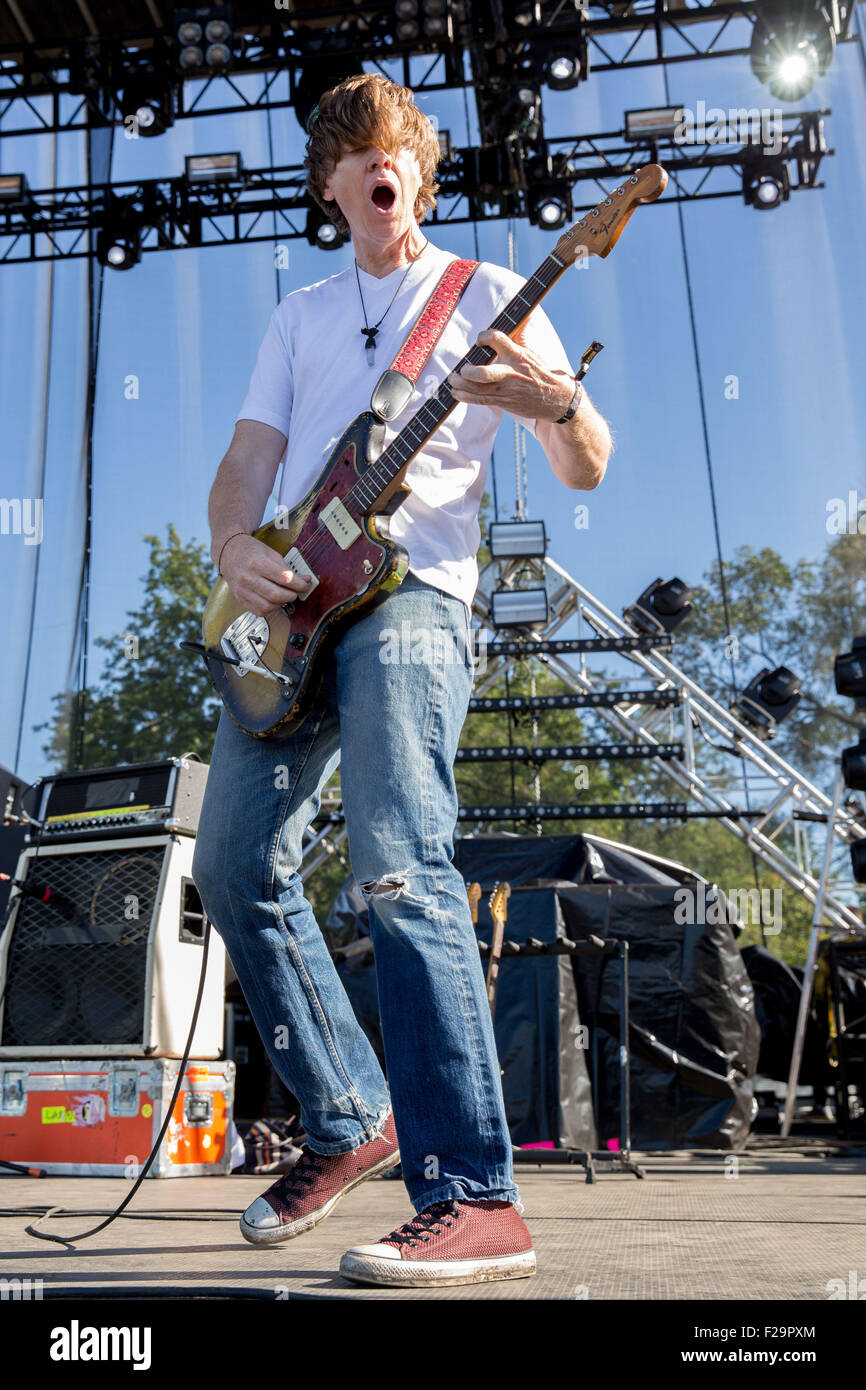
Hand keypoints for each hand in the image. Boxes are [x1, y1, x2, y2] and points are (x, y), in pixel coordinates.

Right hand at [219, 534, 311, 616]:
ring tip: (284, 595)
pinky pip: (259, 611)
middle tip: (296, 591)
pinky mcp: (240, 599)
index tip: (304, 584)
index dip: (299, 584)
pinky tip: (273, 600)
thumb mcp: (271, 554)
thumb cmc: (251, 551)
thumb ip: (288, 569)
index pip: (285, 579)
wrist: (230, 551)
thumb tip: (304, 580)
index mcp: (257, 563)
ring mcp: (242, 590)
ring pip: (268, 606)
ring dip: (282, 603)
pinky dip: (270, 608)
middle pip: (277, 595)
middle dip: (292, 595)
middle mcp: (248, 577)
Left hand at [446, 328, 574, 421]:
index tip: (480, 341)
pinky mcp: (503, 402)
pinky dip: (464, 396)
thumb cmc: (542, 373)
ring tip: (453, 379)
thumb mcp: (532, 352)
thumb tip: (520, 317)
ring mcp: (506, 390)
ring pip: (476, 389)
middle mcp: (510, 373)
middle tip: (462, 368)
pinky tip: (456, 392)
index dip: (484, 337)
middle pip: (481, 373)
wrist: (556, 399)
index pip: (496, 339)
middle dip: (467, 371)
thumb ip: (520, 335)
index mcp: (518, 355)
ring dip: (460, 384)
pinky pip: (479, 400)